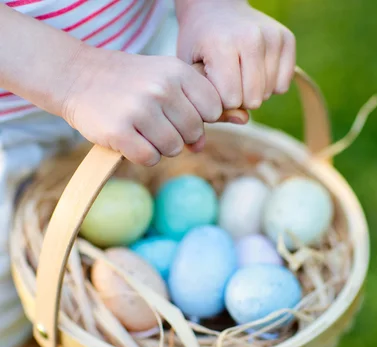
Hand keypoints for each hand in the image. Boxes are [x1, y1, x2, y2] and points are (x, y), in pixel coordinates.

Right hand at [61, 47, 225, 165]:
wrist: (76, 75)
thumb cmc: (130, 82)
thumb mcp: (165, 80)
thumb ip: (193, 106)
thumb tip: (207, 142)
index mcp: (177, 71)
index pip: (213, 109)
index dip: (200, 117)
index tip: (180, 112)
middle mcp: (161, 88)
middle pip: (194, 132)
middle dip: (179, 134)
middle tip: (156, 122)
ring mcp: (139, 110)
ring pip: (174, 148)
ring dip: (160, 146)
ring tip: (141, 129)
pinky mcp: (119, 132)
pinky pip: (149, 158)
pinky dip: (142, 155)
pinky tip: (130, 139)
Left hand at [175, 0, 295, 110]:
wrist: (215, 7)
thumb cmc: (200, 44)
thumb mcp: (192, 72)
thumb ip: (210, 102)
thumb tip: (244, 120)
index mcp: (222, 44)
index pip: (230, 100)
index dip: (219, 100)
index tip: (212, 85)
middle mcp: (251, 38)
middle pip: (253, 99)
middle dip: (238, 98)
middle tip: (226, 80)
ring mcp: (272, 37)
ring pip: (268, 93)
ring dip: (253, 91)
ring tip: (240, 72)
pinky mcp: (287, 38)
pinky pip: (283, 86)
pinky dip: (270, 85)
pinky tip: (256, 69)